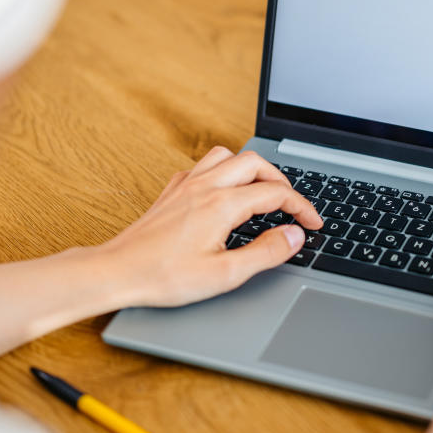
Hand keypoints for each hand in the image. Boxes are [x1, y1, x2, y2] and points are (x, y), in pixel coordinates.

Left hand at [95, 147, 322, 308]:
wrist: (118, 271)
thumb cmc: (165, 276)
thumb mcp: (225, 274)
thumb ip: (266, 253)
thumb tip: (294, 236)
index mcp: (222, 205)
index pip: (276, 193)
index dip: (302, 207)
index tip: (314, 223)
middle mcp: (205, 186)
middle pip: (256, 163)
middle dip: (281, 180)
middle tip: (293, 204)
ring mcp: (186, 185)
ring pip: (228, 156)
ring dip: (251, 168)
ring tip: (263, 190)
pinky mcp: (172, 191)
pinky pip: (203, 166)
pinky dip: (223, 172)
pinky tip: (224, 191)